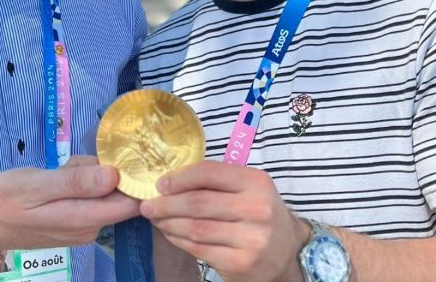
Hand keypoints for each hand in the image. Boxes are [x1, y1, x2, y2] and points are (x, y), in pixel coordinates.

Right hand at [0, 156, 140, 251]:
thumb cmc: (3, 200)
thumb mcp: (36, 184)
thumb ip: (76, 182)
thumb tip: (115, 176)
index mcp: (84, 219)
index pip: (131, 202)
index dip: (136, 178)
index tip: (125, 154)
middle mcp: (90, 227)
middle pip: (120, 193)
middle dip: (106, 170)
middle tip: (74, 162)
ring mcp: (83, 227)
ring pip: (103, 191)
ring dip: (89, 174)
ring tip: (61, 170)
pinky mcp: (74, 223)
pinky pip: (90, 196)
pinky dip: (79, 181)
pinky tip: (59, 177)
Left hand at [141, 161, 308, 281]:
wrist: (287, 252)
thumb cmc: (259, 214)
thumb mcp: (248, 189)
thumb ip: (216, 182)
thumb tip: (169, 182)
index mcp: (256, 182)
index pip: (209, 173)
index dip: (179, 178)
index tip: (160, 184)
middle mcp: (257, 209)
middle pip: (198, 203)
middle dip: (166, 204)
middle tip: (148, 204)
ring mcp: (251, 239)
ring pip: (195, 228)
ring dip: (169, 223)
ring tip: (156, 219)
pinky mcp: (241, 263)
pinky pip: (199, 249)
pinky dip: (179, 240)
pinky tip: (171, 234)